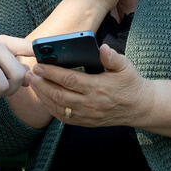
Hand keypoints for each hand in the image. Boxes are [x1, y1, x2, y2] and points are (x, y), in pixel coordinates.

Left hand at [30, 44, 151, 126]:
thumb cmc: (130, 83)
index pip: (70, 80)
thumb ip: (113, 57)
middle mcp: (91, 104)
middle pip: (59, 95)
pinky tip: (44, 98)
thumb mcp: (126, 66)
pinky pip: (64, 117)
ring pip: (59, 108)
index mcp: (98, 88)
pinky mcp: (86, 122)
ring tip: (34, 83)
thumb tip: (103, 48)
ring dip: (43, 96)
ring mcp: (87, 115)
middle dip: (42, 84)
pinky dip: (51, 108)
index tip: (39, 65)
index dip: (52, 73)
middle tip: (32, 73)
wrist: (139, 107)